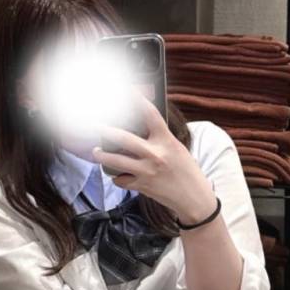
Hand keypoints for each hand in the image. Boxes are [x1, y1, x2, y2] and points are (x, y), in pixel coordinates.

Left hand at [93, 89, 216, 224]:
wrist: (194, 198)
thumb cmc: (187, 172)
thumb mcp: (177, 149)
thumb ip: (161, 138)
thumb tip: (142, 127)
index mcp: (167, 141)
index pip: (150, 114)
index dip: (136, 99)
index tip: (126, 90)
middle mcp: (155, 154)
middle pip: (124, 138)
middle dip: (105, 130)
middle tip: (95, 126)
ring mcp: (146, 171)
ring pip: (115, 161)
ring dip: (102, 156)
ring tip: (97, 152)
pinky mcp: (142, 186)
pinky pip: (121, 180)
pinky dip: (118, 177)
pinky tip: (118, 175)